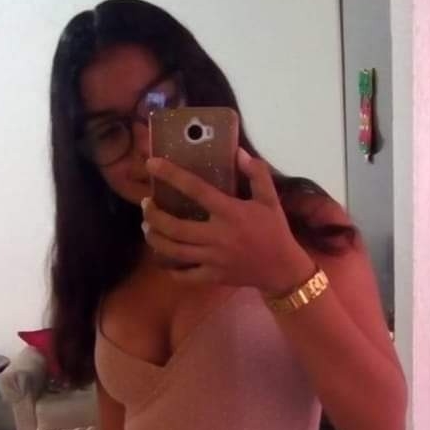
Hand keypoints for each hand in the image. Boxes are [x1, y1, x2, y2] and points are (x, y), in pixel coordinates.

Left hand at [142, 148, 316, 294]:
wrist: (283, 269)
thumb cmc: (275, 231)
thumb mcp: (270, 199)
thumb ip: (256, 174)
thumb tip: (238, 152)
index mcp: (230, 213)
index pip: (196, 190)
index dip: (171, 175)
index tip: (151, 164)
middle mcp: (218, 236)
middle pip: (175, 227)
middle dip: (154, 215)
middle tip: (146, 204)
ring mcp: (213, 259)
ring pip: (174, 251)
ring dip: (155, 239)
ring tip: (147, 227)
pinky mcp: (213, 277)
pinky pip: (185, 276)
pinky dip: (170, 269)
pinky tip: (162, 259)